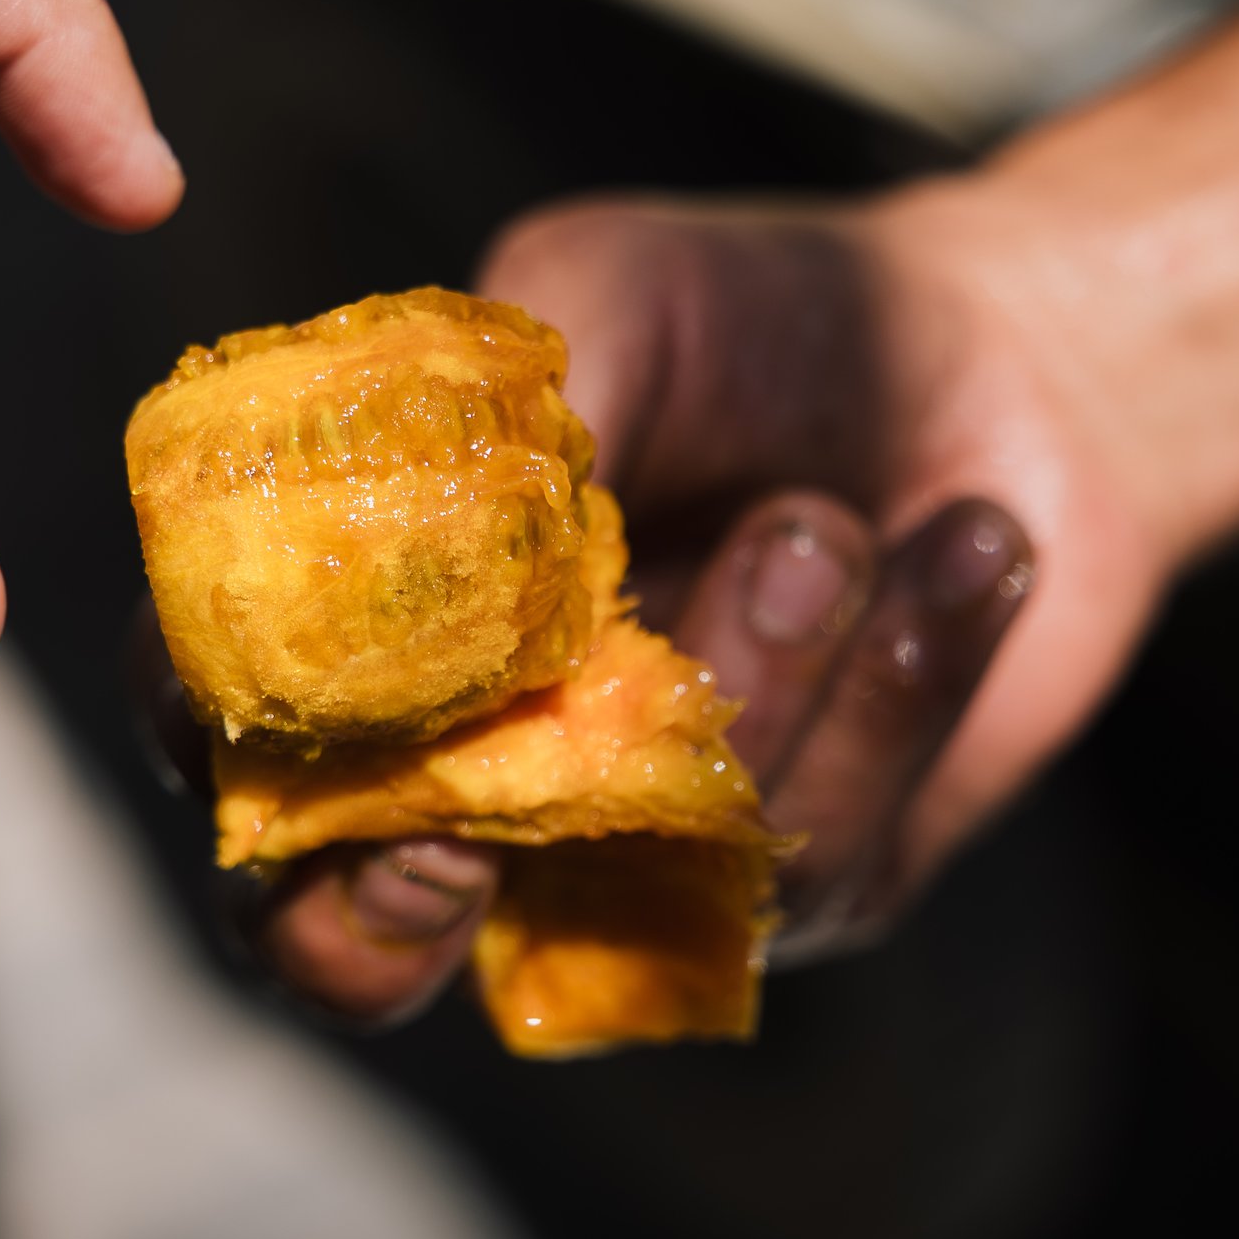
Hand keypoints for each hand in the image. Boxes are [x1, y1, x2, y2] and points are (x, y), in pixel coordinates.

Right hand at [186, 193, 1173, 1022]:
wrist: (1009, 348)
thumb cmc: (754, 307)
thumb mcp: (601, 291)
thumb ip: (493, 425)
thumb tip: (430, 571)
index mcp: (385, 624)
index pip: (235, 732)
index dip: (229, 752)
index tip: (313, 724)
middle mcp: (481, 767)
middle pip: (343, 947)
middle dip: (375, 922)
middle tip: (463, 834)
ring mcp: (642, 844)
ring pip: (630, 872)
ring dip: (743, 681)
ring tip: (826, 519)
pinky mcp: (813, 874)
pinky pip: (821, 845)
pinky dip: (897, 680)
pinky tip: (959, 547)